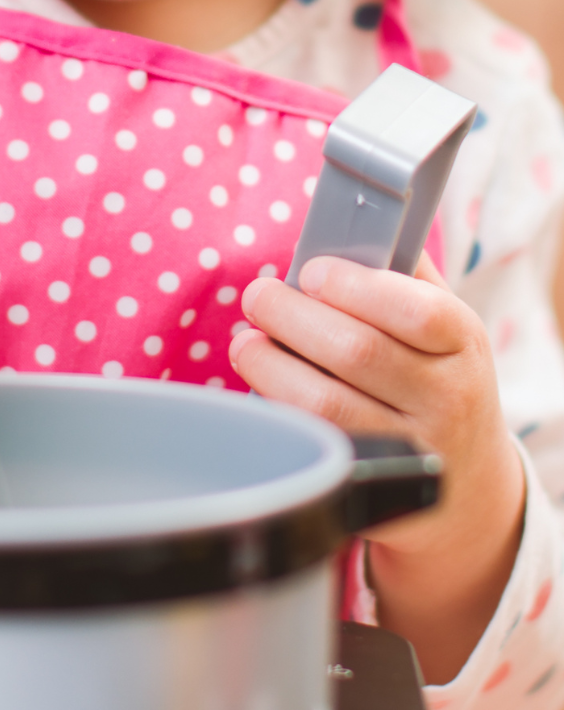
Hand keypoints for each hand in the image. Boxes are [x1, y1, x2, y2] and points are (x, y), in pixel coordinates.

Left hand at [230, 254, 524, 682]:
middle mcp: (448, 400)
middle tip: (257, 297)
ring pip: (327, 405)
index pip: (417, 310)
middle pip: (357, 352)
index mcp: (464, 345)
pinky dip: (276, 410)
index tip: (308, 272)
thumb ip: (401, 272)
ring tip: (246, 342)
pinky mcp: (375, 487)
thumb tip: (343, 223)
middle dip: (291, 316)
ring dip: (270, 365)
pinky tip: (260, 387)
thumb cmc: (435, 376)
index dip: (353, 286)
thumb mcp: (442, 325)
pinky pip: (313, 444)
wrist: (464, 481)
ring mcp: (413, 451)